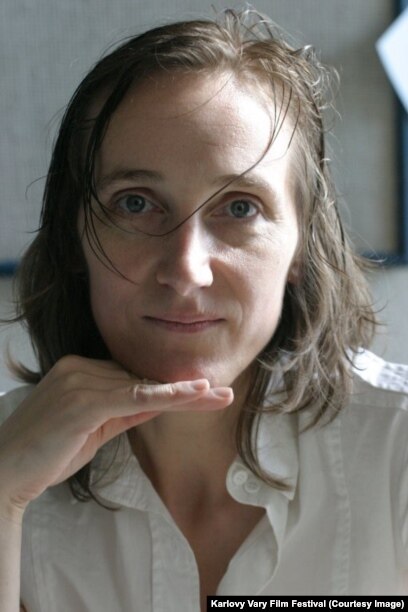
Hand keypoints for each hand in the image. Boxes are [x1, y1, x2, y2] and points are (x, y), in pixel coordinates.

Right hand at [0, 355, 232, 517]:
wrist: (5, 471)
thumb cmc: (47, 452)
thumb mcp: (94, 427)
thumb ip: (123, 411)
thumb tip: (157, 402)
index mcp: (80, 370)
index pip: (134, 376)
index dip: (170, 386)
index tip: (204, 390)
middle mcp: (80, 368)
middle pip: (143, 378)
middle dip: (185, 388)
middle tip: (222, 392)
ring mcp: (80, 381)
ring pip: (144, 386)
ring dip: (185, 393)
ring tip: (219, 395)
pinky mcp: (82, 401)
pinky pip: (132, 397)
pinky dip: (165, 396)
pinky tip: (193, 394)